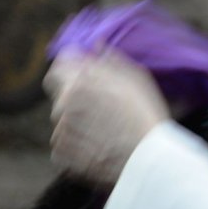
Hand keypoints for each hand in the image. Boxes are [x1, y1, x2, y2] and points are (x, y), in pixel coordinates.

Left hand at [45, 50, 170, 185]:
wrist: (149, 162)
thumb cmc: (147, 119)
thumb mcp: (136, 80)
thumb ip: (109, 60)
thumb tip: (96, 46)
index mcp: (78, 82)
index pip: (58, 69)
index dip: (70, 73)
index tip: (82, 80)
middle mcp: (62, 106)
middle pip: (61, 98)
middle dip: (77, 101)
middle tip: (103, 113)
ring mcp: (60, 133)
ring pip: (63, 124)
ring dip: (77, 126)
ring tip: (105, 135)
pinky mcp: (62, 157)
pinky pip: (64, 148)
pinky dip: (76, 150)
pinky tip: (99, 150)